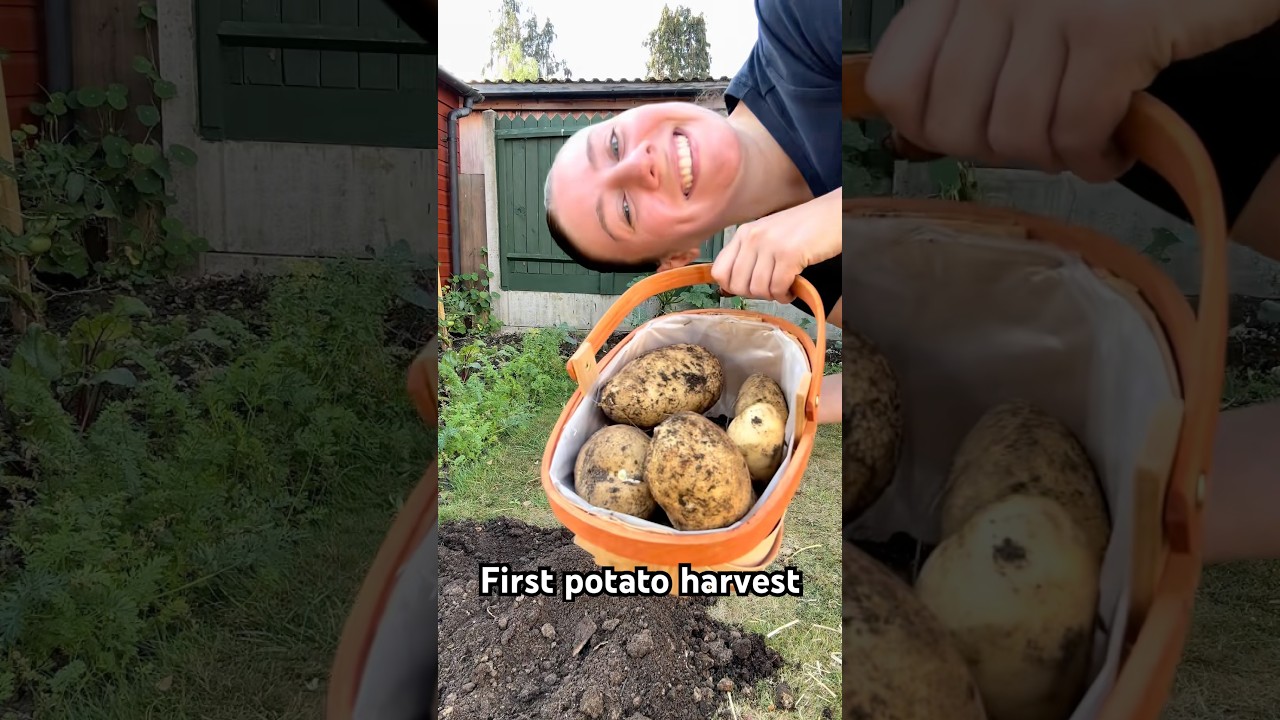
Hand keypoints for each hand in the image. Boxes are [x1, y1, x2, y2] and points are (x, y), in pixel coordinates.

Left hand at [711, 189, 840, 303]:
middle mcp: (753, 237)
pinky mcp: (789, 254)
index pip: (719, 271)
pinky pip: (777, 288)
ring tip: (785, 288)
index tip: (750, 287)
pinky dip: (785, 295)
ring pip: (757, 289)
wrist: (834, 213)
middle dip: (755, 295)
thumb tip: (734, 286)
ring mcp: (770, 245)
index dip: (732, 287)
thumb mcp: (769, 235)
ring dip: (773, 296)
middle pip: (737, 285)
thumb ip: (750, 255)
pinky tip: (793, 288)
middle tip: (771, 289)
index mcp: (744, 233)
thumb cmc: (804, 227)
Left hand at [866, 0, 1279, 181]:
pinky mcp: (1113, 33)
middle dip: (998, 153)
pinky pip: (1077, 132)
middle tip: (1040, 137)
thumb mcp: (1014, 9)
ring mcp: (1051, 8)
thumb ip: (962, 56)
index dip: (926, 129)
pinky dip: (1097, 160)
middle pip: (951, 125)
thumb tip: (919, 137)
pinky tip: (1115, 149)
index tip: (972, 131)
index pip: (895, 83)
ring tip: (1084, 139)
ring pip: (1014, 136)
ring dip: (1055, 158)